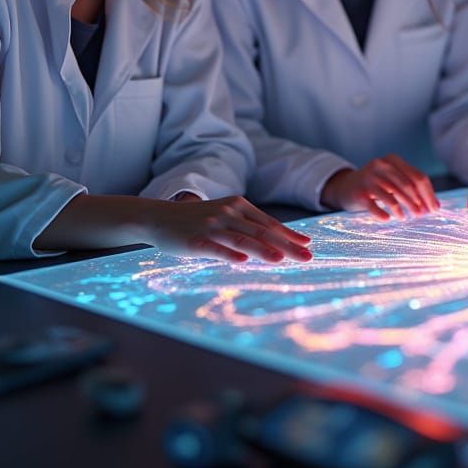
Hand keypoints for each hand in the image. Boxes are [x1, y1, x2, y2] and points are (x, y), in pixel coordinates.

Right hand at [145, 195, 313, 263]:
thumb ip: (248, 226)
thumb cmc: (198, 220)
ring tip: (282, 260)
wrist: (159, 217)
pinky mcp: (195, 241)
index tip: (308, 244)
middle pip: (263, 232)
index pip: (269, 223)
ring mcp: (212, 226)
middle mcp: (228, 213)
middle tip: (307, 257)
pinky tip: (243, 261)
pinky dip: (230, 254)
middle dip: (287, 245)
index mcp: (239, 206)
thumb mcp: (225, 215)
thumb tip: (276, 241)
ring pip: (243, 239)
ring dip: (264, 250)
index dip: (290, 234)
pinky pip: (216, 248)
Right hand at [321, 155, 438, 220]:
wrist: (345, 186)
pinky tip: (388, 219)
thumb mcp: (393, 179)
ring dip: (402, 210)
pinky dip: (383, 214)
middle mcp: (381, 165)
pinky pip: (374, 206)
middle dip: (417, 203)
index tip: (434, 209)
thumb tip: (436, 206)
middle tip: (422, 215)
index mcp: (393, 160)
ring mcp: (368, 178)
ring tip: (406, 218)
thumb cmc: (376, 184)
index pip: (418, 177)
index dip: (428, 194)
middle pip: (407, 186)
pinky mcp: (358, 192)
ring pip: (392, 196)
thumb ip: (413, 188)